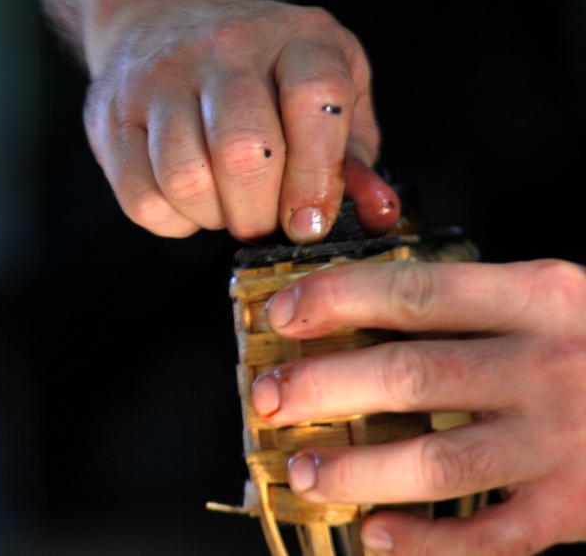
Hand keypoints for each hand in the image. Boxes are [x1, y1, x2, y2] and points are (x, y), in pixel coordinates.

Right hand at [83, 0, 398, 241]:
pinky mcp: (112, 113)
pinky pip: (142, 198)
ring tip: (226, 204)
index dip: (317, 177)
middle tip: (265, 221)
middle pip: (244, 151)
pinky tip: (188, 197)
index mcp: (296, 36)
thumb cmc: (264, 70)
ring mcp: (159, 77)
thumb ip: (353, 154)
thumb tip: (375, 214)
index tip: (309, 221)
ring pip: (186, 180)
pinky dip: (172, 218)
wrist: (168, 13)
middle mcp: (224, 47)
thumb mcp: (330, 87)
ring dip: (214, 216)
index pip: (315, 100)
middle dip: (260, 213)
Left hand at [250, 259, 585, 554]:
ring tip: (305, 471)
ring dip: (359, 470)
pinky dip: (430, 543)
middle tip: (266, 399)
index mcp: (539, 297)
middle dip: (324, 388)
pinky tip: (378, 536)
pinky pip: (491, 536)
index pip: (414, 292)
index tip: (281, 314)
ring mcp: (563, 442)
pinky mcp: (575, 508)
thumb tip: (356, 313)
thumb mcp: (554, 298)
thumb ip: (474, 302)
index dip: (337, 300)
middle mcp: (549, 366)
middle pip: (412, 376)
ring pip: (439, 462)